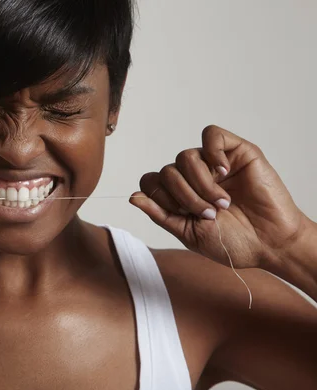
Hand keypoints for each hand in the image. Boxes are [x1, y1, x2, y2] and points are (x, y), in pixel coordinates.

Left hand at [130, 125, 307, 270]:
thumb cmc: (231, 242)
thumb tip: (132, 197)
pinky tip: (225, 173)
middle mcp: (192, 176)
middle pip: (167, 171)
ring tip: (221, 202)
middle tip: (208, 213)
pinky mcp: (236, 151)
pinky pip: (211, 135)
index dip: (161, 197)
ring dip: (200, 183)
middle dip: (184, 196)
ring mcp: (213, 163)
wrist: (269, 243)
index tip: (184, 215)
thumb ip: (160, 214)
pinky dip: (213, 153)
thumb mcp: (187, 233)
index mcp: (178, 195)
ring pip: (185, 156)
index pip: (151, 182)